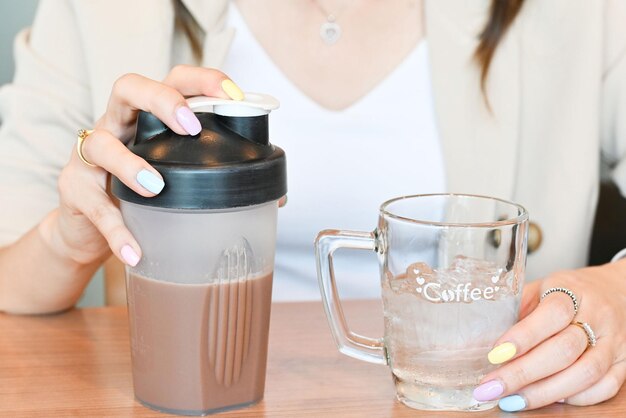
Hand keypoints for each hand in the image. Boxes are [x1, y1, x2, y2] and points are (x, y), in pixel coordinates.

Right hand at [46, 66, 243, 266]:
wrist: (91, 229)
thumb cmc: (143, 196)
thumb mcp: (178, 176)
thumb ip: (217, 178)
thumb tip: (275, 198)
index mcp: (149, 117)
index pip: (173, 80)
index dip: (202, 81)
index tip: (233, 95)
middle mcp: (117, 125)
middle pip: (128, 87)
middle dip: (162, 100)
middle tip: (190, 125)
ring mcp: (90, 155)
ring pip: (102, 143)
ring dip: (132, 164)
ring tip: (158, 187)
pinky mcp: (74, 190)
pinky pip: (94, 208)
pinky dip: (117, 231)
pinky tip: (135, 251)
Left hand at [472, 260, 625, 410]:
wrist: (617, 292)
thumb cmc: (569, 291)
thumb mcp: (540, 288)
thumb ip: (517, 310)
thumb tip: (479, 337)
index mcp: (572, 291)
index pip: (552, 314)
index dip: (523, 337)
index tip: (495, 354)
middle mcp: (598, 317)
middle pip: (564, 351)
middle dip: (523, 374)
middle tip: (492, 387)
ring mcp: (614, 342)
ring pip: (585, 374)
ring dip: (544, 393)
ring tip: (511, 400)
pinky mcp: (624, 364)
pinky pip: (603, 388)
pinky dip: (573, 399)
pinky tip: (547, 399)